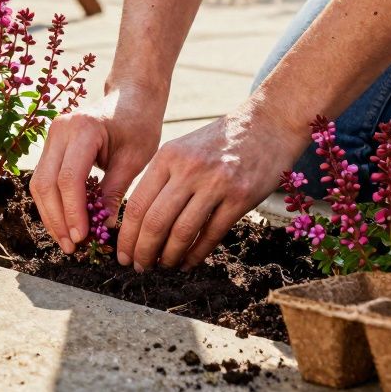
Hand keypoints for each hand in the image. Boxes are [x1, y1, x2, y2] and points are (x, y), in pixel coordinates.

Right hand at [29, 86, 162, 253]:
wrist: (131, 97)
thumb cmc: (138, 124)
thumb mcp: (134, 159)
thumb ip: (115, 191)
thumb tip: (103, 228)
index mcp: (82, 129)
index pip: (69, 178)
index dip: (73, 212)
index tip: (83, 237)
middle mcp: (59, 129)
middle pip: (46, 183)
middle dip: (57, 219)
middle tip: (72, 247)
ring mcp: (51, 135)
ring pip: (39, 184)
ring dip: (51, 215)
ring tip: (67, 241)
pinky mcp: (51, 145)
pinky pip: (44, 179)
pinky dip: (53, 203)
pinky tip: (65, 223)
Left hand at [116, 100, 310, 270]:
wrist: (268, 124)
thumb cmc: (220, 141)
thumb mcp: (183, 149)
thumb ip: (162, 179)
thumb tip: (139, 221)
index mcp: (168, 157)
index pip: (138, 205)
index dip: (127, 236)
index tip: (122, 254)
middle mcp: (188, 170)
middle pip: (155, 222)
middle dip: (142, 251)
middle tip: (139, 267)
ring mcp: (216, 183)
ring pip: (182, 232)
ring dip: (169, 256)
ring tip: (163, 266)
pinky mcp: (241, 197)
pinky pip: (212, 234)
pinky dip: (196, 254)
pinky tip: (188, 262)